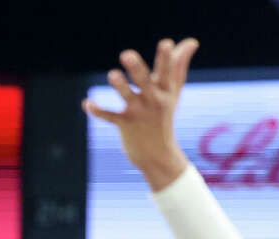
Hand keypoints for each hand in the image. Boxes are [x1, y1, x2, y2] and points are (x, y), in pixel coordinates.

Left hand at [82, 37, 198, 190]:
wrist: (157, 156)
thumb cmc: (164, 118)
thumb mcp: (173, 93)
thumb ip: (179, 65)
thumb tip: (192, 41)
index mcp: (165, 90)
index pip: (167, 71)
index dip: (166, 58)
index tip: (166, 44)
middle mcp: (153, 100)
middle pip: (145, 81)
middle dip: (136, 68)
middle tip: (126, 55)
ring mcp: (138, 113)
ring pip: (127, 96)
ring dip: (120, 86)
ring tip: (112, 75)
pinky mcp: (125, 125)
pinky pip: (110, 116)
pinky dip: (97, 111)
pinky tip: (86, 103)